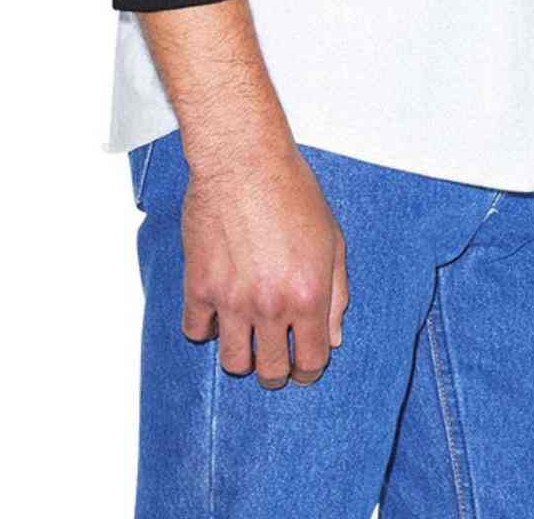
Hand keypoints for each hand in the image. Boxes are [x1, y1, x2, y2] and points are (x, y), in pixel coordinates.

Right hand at [182, 142, 347, 388]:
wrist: (245, 163)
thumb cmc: (293, 193)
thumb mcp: (332, 240)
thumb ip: (337, 293)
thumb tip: (334, 336)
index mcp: (309, 295)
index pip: (312, 360)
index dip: (310, 369)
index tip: (304, 366)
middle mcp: (271, 305)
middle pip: (272, 371)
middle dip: (278, 371)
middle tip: (276, 359)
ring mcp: (232, 300)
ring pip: (233, 363)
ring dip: (243, 357)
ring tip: (248, 341)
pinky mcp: (198, 286)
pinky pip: (196, 331)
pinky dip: (207, 328)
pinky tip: (219, 311)